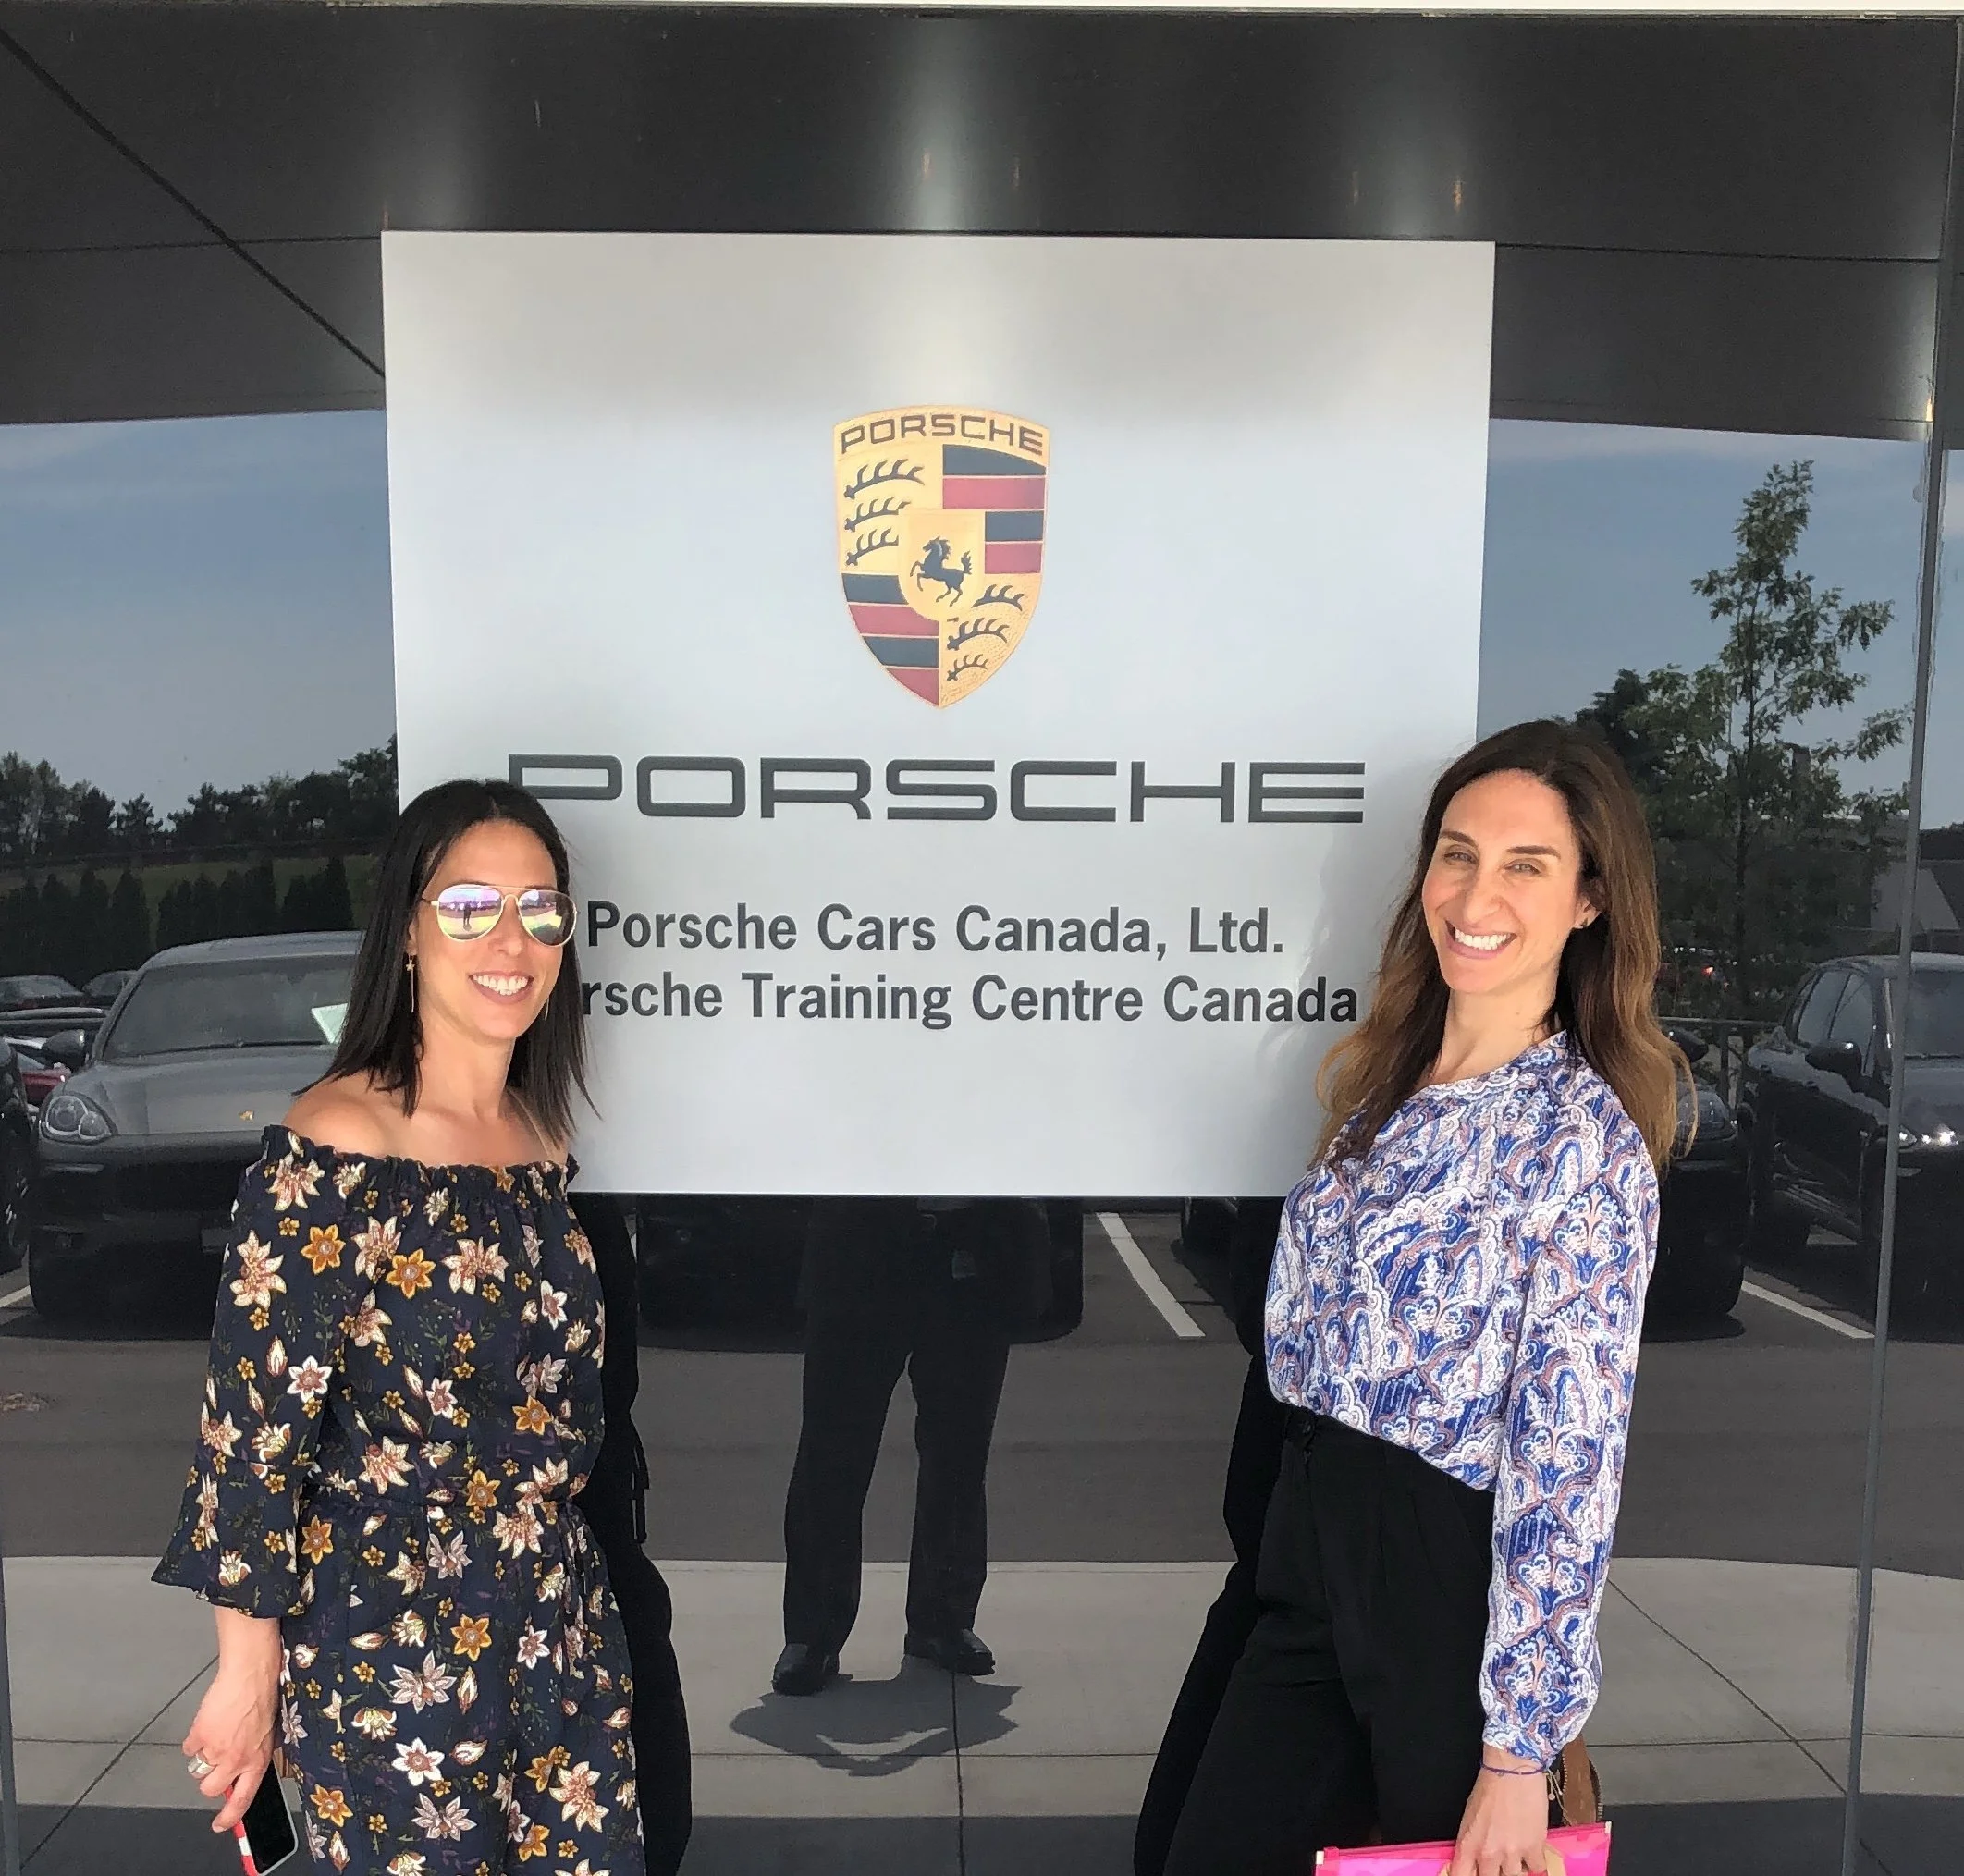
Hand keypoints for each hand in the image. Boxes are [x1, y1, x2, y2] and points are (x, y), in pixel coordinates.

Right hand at [182, 1612, 281, 1832]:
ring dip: (202, 1756)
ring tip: (215, 1735)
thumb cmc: (264, 1696)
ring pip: (197, 1769)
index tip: (220, 1825)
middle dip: (209, 1779)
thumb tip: (242, 1771)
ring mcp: (216, 1749)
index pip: (242, 1800)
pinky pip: (189, 1747)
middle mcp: (236, 1759)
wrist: (252, 1672)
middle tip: (215, 1762)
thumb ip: (253, 1755)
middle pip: (209, 1789)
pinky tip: (208, 1723)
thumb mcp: (268, 1732)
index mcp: (257, 1760)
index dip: (229, 1817)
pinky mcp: (200, 1735)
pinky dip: (194, 1738)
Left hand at [1447, 1758, 1548, 1875]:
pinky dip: (1535, 1862)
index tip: (1476, 1872)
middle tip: (1500, 1859)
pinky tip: (1532, 1850)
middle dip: (1495, 1871)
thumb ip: (1472, 1843)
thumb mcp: (1470, 1817)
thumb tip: (1476, 1860)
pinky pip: (1537, 1869)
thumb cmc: (1489, 1787)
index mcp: (1468, 1844)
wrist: (1512, 1770)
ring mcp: (1512, 1853)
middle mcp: (1488, 1853)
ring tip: (1516, 1852)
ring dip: (1516, 1867)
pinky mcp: (1534, 1848)